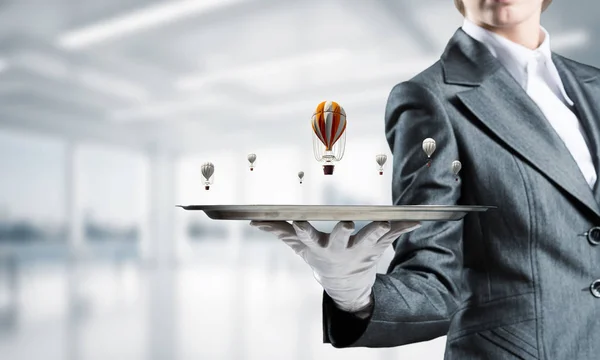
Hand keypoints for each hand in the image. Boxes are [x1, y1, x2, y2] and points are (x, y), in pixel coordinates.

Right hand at [249, 220, 420, 311]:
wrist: (345, 285)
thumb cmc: (320, 257)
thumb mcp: (300, 247)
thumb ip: (279, 232)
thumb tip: (254, 222)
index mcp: (321, 247)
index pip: (308, 237)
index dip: (302, 229)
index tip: (297, 219)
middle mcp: (342, 249)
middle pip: (341, 239)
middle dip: (342, 232)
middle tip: (345, 222)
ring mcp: (362, 249)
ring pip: (371, 238)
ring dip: (378, 230)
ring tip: (387, 222)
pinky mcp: (378, 246)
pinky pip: (394, 236)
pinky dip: (405, 227)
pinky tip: (416, 219)